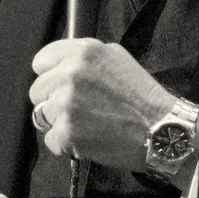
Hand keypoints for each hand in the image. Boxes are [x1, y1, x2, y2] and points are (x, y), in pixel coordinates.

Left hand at [28, 38, 176, 172]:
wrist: (161, 130)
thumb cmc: (142, 97)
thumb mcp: (117, 58)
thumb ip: (85, 57)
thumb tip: (62, 62)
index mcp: (82, 52)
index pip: (41, 61)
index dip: (49, 75)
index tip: (58, 85)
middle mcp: (70, 74)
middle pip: (37, 90)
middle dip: (53, 100)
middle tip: (77, 108)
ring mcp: (66, 104)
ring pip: (41, 115)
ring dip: (58, 122)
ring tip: (84, 124)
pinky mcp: (67, 132)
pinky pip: (51, 140)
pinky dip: (66, 144)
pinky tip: (87, 139)